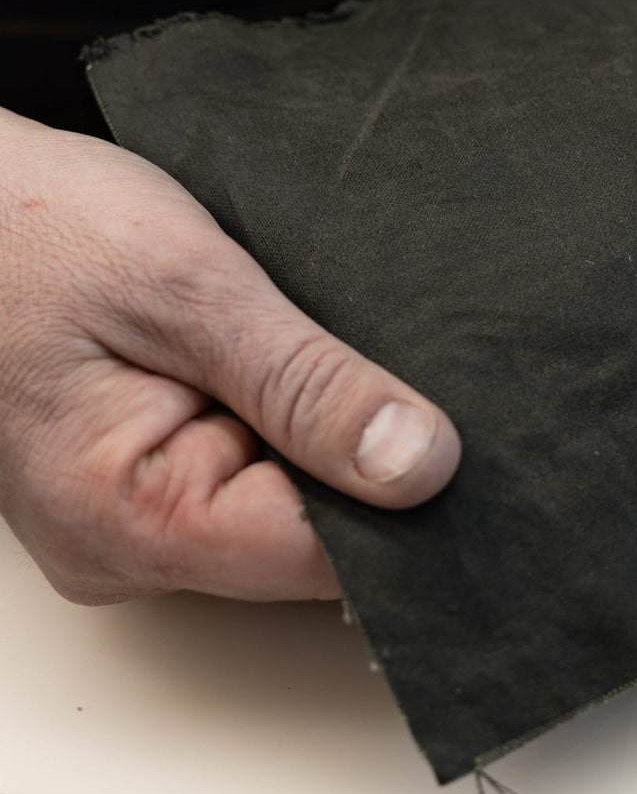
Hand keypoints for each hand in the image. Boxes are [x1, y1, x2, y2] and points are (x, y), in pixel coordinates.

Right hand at [0, 111, 459, 603]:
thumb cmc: (37, 232)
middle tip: (363, 357)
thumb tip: (423, 467)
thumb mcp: (190, 291)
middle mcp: (131, 550)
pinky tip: (275, 363)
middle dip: (358, 457)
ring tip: (298, 346)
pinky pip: (253, 474)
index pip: (325, 561)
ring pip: (287, 504)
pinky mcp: (149, 483)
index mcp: (132, 526)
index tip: (440, 428)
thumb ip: (306, 385)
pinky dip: (284, 421)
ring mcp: (135, 523)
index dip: (399, 498)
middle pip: (310, 539)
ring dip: (318, 433)